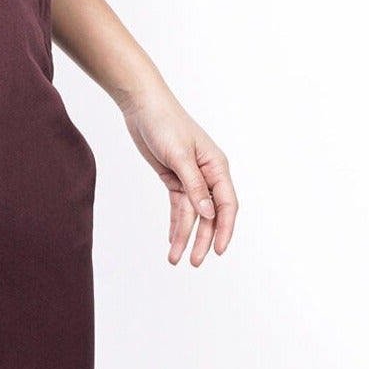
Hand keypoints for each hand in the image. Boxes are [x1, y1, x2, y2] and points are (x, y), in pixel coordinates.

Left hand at [122, 88, 237, 264]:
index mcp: (217, 167)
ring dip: (184, 236)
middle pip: (209, 214)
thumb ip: (194, 185)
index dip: (225, 229)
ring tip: (175, 259)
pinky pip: (178, 207)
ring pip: (192, 214)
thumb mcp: (179, 155)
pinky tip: (172, 241)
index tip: (219, 251)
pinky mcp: (174, 178)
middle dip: (202, 239)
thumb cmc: (165, 123)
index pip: (226, 204)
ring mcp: (191, 178)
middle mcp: (208, 174)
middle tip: (193, 262)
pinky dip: (175, 224)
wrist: (142, 106)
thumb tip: (208, 212)